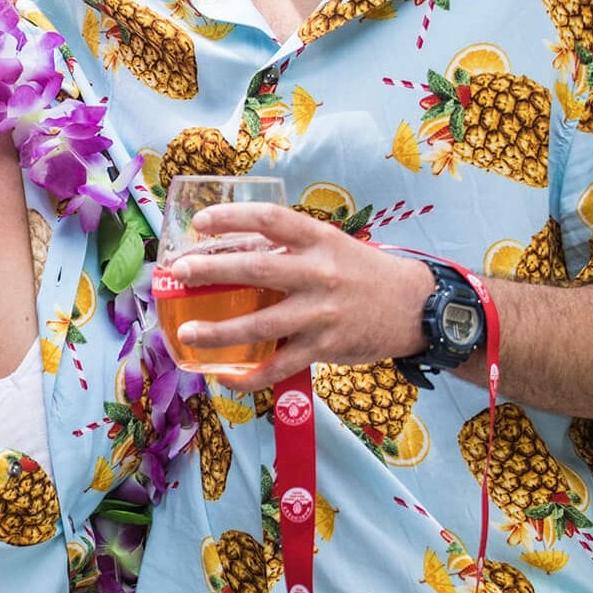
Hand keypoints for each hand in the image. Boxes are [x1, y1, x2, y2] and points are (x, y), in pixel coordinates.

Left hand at [166, 203, 435, 389]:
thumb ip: (291, 247)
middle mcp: (319, 273)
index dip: (232, 217)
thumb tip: (235, 249)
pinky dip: (248, 375)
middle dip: (211, 270)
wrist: (414, 307)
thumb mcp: (332, 246)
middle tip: (179, 272)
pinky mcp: (324, 347)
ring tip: (187, 332)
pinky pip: (278, 366)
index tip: (200, 223)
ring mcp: (321, 313)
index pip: (270, 218)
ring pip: (260, 325)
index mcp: (319, 240)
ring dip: (218, 331)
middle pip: (256, 268)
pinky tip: (223, 376)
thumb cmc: (362, 273)